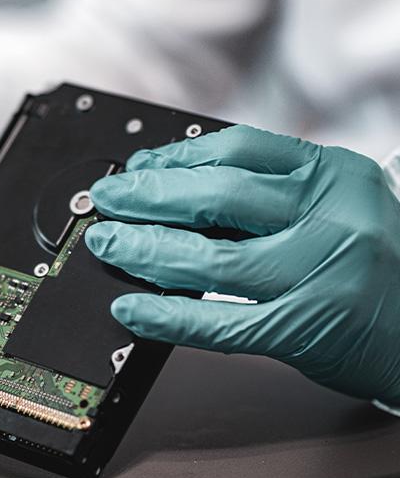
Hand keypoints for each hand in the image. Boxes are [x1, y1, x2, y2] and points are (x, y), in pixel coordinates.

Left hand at [84, 124, 399, 404]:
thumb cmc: (383, 263)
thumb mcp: (340, 206)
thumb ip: (273, 195)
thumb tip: (180, 190)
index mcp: (335, 175)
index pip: (238, 149)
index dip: (176, 157)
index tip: (139, 166)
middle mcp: (330, 217)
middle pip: (215, 196)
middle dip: (147, 197)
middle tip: (107, 201)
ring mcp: (317, 274)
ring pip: (208, 259)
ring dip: (144, 251)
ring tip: (108, 246)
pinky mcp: (303, 328)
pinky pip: (219, 322)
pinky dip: (166, 316)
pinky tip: (132, 309)